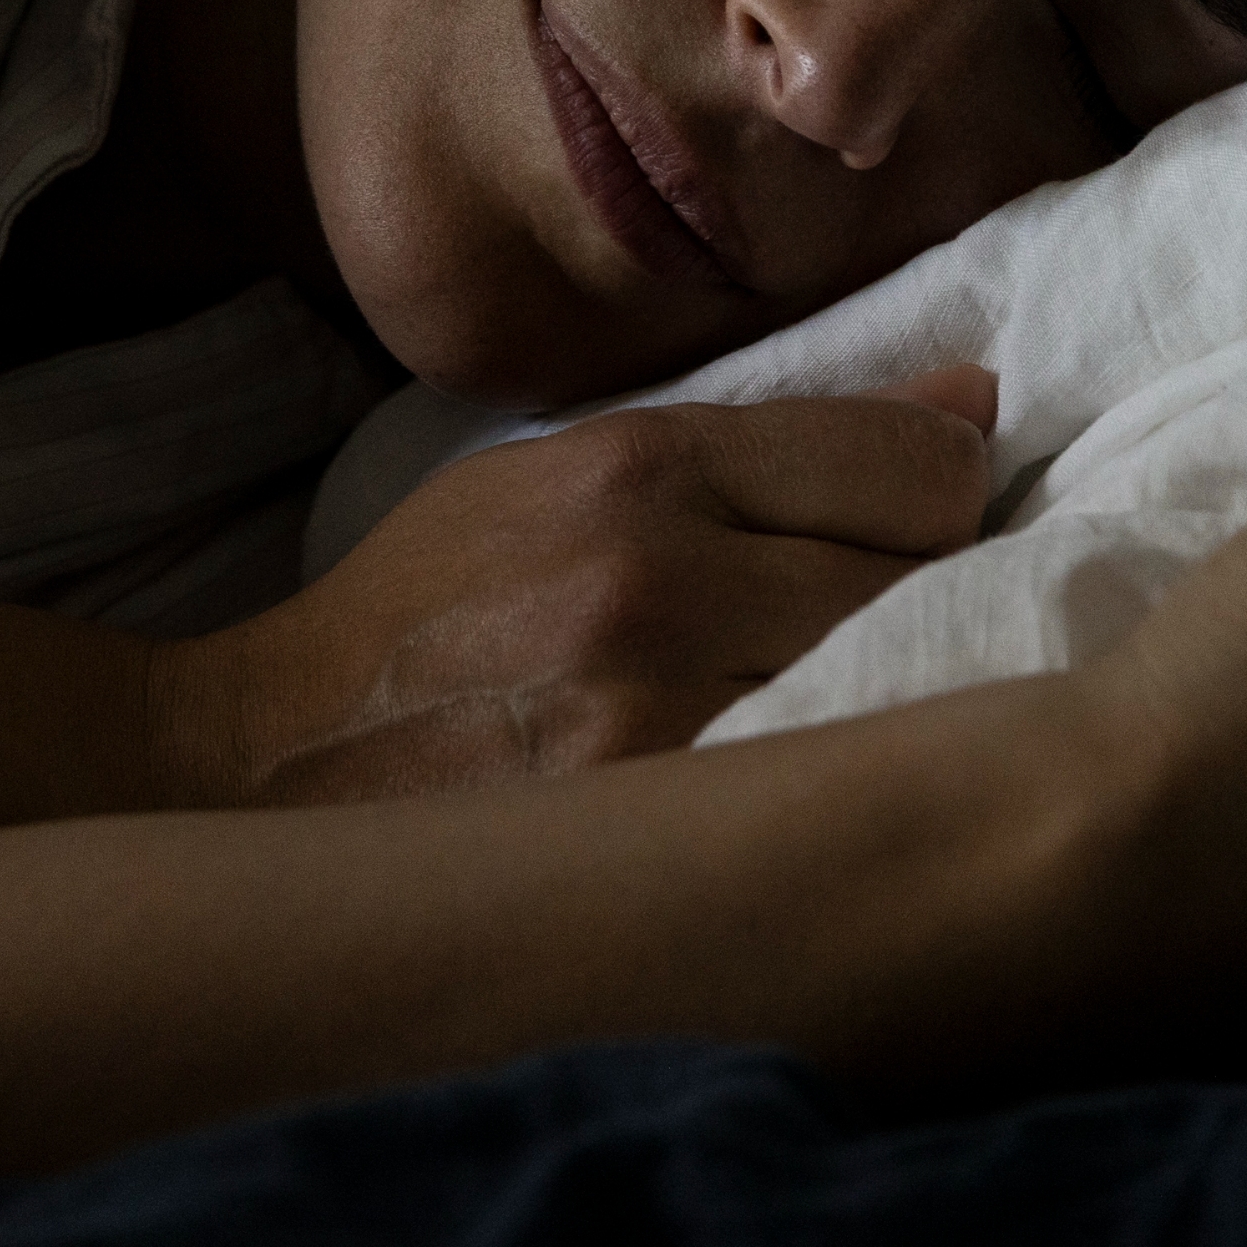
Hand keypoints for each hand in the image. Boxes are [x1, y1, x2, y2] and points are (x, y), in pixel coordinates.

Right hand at [166, 367, 1002, 802]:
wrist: (276, 757)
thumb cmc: (436, 605)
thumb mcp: (573, 472)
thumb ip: (773, 442)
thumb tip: (971, 409)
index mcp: (637, 468)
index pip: (909, 466)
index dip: (946, 492)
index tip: (930, 517)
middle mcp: (656, 583)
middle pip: (919, 584)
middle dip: (934, 597)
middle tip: (894, 622)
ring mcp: (656, 724)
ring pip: (888, 698)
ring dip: (899, 701)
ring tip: (856, 708)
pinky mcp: (647, 836)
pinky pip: (820, 797)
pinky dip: (840, 791)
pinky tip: (813, 794)